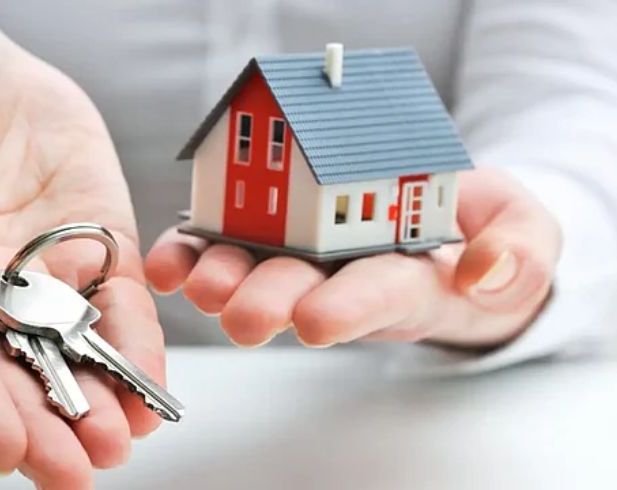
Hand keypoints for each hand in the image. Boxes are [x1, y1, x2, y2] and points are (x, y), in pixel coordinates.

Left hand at [146, 168, 560, 349]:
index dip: (350, 307)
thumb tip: (484, 270)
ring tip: (198, 284)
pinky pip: (226, 243)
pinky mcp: (272, 230)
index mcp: (408, 279)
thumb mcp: (524, 235)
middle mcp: (347, 276)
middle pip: (306, 292)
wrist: (445, 217)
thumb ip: (517, 251)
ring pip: (259, 272)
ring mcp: (306, 254)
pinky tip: (170, 262)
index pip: (381, 296)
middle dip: (272, 304)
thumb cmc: (481, 230)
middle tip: (243, 316)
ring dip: (224, 280)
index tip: (319, 321)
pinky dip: (194, 252)